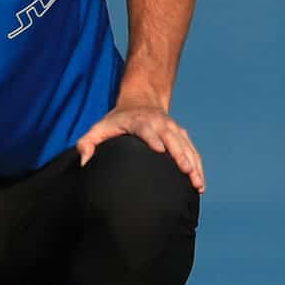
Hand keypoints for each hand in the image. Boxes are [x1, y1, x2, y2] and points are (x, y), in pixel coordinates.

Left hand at [75, 105, 206, 192]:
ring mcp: (173, 129)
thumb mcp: (99, 127)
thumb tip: (84, 162)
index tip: (159, 150)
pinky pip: (192, 151)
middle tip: (186, 171)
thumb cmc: (117, 120)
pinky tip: (200, 184)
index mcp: (139, 121)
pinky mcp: (181, 135)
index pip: (146, 129)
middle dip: (180, 155)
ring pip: (186, 147)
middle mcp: (160, 123)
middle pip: (172, 139)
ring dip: (194, 164)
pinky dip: (198, 166)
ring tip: (198, 184)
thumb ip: (87, 143)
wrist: (140, 101)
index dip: (153, 138)